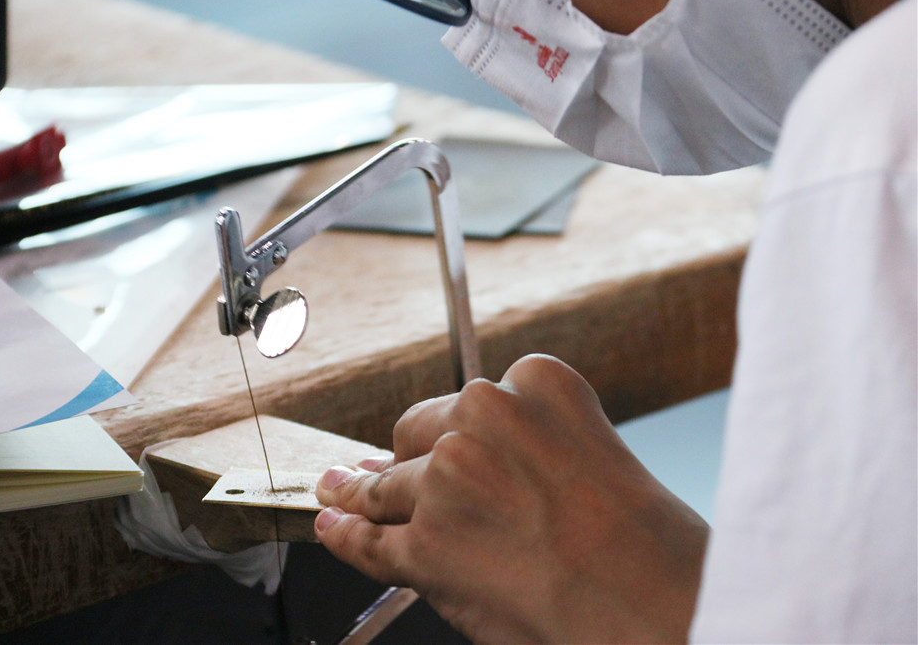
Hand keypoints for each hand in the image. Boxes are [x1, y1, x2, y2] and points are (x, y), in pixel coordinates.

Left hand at [314, 354, 707, 642]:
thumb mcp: (594, 454)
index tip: (448, 442)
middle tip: (407, 478)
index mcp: (536, 383)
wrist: (654, 604)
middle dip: (414, 458)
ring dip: (365, 493)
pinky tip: (333, 526)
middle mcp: (484, 417)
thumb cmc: (646, 543)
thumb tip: (460, 458)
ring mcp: (446, 479)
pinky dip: (343, 535)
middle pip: (418, 432)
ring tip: (342, 492)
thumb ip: (531, 445)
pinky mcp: (423, 542)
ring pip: (387, 486)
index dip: (453, 431)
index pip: (470, 401)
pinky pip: (367, 539)